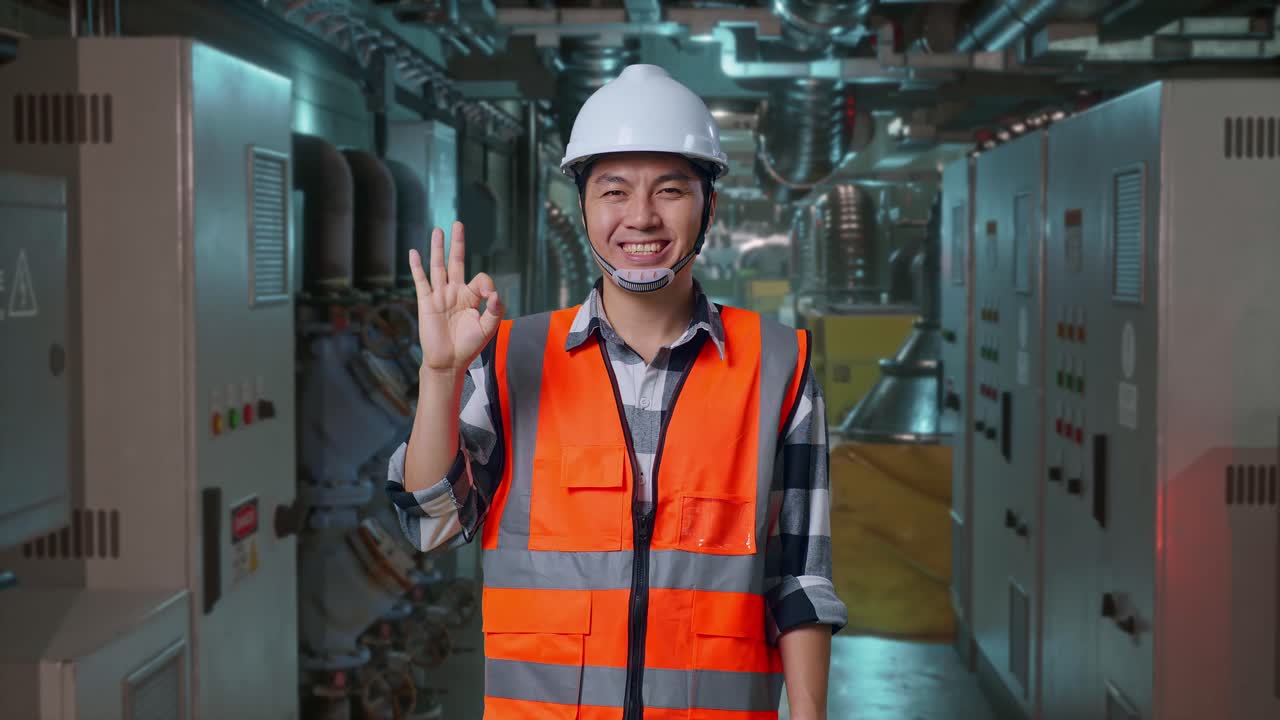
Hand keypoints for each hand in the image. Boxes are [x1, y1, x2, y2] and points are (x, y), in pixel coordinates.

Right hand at [409, 221, 504, 375]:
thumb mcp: (488, 328)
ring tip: (438, 230)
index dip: (487, 283)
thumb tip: (496, 293)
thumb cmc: (470, 346)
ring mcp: (440, 296)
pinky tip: (414, 252)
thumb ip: (495, 310)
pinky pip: (421, 281)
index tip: (490, 296)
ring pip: (438, 267)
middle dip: (458, 244)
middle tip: (458, 224)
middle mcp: (455, 292)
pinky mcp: (426, 302)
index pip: (480, 279)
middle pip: (456, 262)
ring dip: (438, 249)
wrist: (448, 361)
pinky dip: (417, 267)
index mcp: (472, 297)